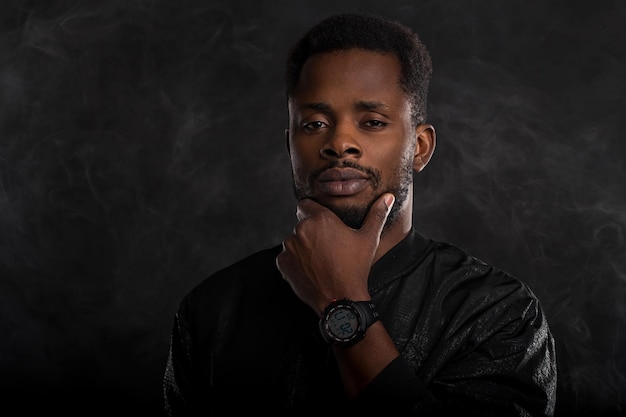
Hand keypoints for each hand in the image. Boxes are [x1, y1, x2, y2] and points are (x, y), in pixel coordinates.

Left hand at [276, 193, 394, 312]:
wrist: (340, 299)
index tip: (322, 223)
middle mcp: (301, 229)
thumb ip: (377, 214)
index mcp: (320, 219)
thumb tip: (388, 197)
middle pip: (301, 223)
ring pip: (294, 240)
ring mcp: (290, 247)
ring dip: (302, 246)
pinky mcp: (283, 263)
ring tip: (320, 259)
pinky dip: (295, 260)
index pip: (306, 204)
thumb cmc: (355, 268)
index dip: (314, 211)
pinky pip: (287, 256)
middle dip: (311, 231)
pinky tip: (311, 268)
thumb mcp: (368, 239)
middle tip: (327, 246)